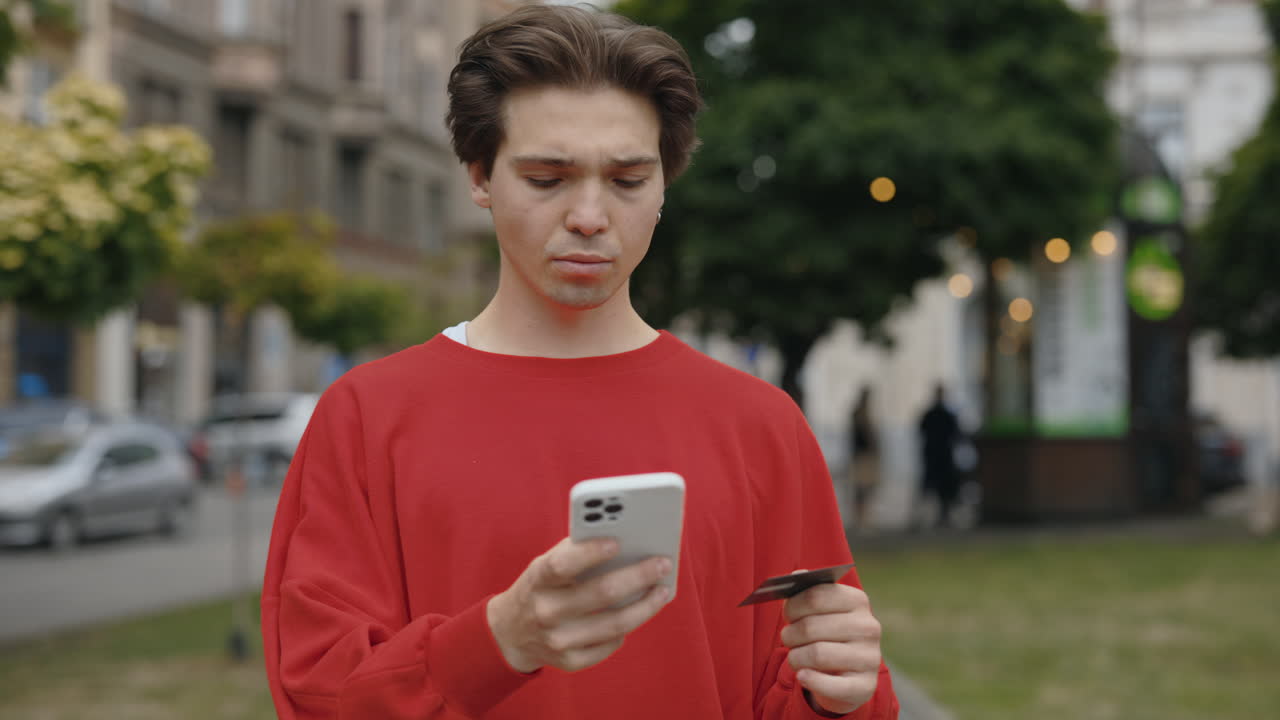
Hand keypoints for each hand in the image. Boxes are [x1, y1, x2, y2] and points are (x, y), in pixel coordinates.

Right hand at [486, 537, 672, 673]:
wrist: (509, 632)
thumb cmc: (541, 587)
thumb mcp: (545, 565)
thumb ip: (576, 552)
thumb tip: (626, 542)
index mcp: (537, 579)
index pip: (562, 564)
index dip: (590, 553)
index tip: (618, 541)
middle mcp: (545, 611)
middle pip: (601, 593)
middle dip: (638, 576)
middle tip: (663, 563)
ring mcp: (557, 640)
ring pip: (614, 624)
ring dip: (645, 606)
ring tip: (662, 590)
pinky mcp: (569, 662)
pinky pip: (610, 645)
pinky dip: (626, 628)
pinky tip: (638, 613)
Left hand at [780, 574, 881, 715]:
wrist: (848, 675)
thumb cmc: (828, 635)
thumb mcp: (821, 612)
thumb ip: (808, 592)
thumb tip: (797, 576)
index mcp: (858, 600)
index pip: (815, 596)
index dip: (792, 606)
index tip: (787, 615)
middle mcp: (868, 627)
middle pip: (811, 627)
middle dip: (791, 634)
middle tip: (788, 639)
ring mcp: (870, 657)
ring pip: (817, 654)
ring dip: (796, 658)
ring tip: (795, 657)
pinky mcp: (865, 686)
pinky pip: (831, 685)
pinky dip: (810, 680)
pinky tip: (802, 676)